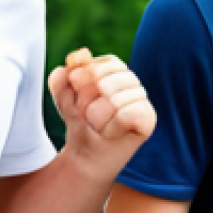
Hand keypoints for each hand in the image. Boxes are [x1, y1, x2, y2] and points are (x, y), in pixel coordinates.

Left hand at [49, 48, 156, 174]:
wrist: (86, 156)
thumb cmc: (80, 123)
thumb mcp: (63, 98)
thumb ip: (63, 75)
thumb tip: (81, 55)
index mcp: (113, 70)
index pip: (98, 66)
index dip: (81, 84)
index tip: (78, 99)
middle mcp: (131, 81)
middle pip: (104, 83)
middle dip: (87, 105)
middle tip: (89, 117)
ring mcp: (142, 99)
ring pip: (114, 101)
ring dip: (98, 120)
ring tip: (100, 127)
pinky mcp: (149, 119)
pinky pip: (126, 115)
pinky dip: (111, 128)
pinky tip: (111, 134)